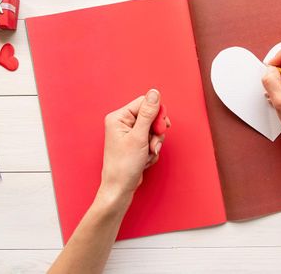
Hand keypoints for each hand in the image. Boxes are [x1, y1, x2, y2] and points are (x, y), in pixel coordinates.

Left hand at [97, 89, 169, 203]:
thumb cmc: (124, 165)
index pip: (145, 103)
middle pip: (151, 116)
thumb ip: (148, 113)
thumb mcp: (139, 137)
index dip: (157, 114)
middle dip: (156, 133)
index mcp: (119, 117)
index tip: (162, 127)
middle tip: (152, 145)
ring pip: (153, 130)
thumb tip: (154, 93)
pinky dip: (152, 150)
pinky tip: (145, 159)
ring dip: (155, 143)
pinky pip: (151, 140)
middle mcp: (123, 123)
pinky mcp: (135, 143)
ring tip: (147, 154)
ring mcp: (129, 133)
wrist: (120, 188)